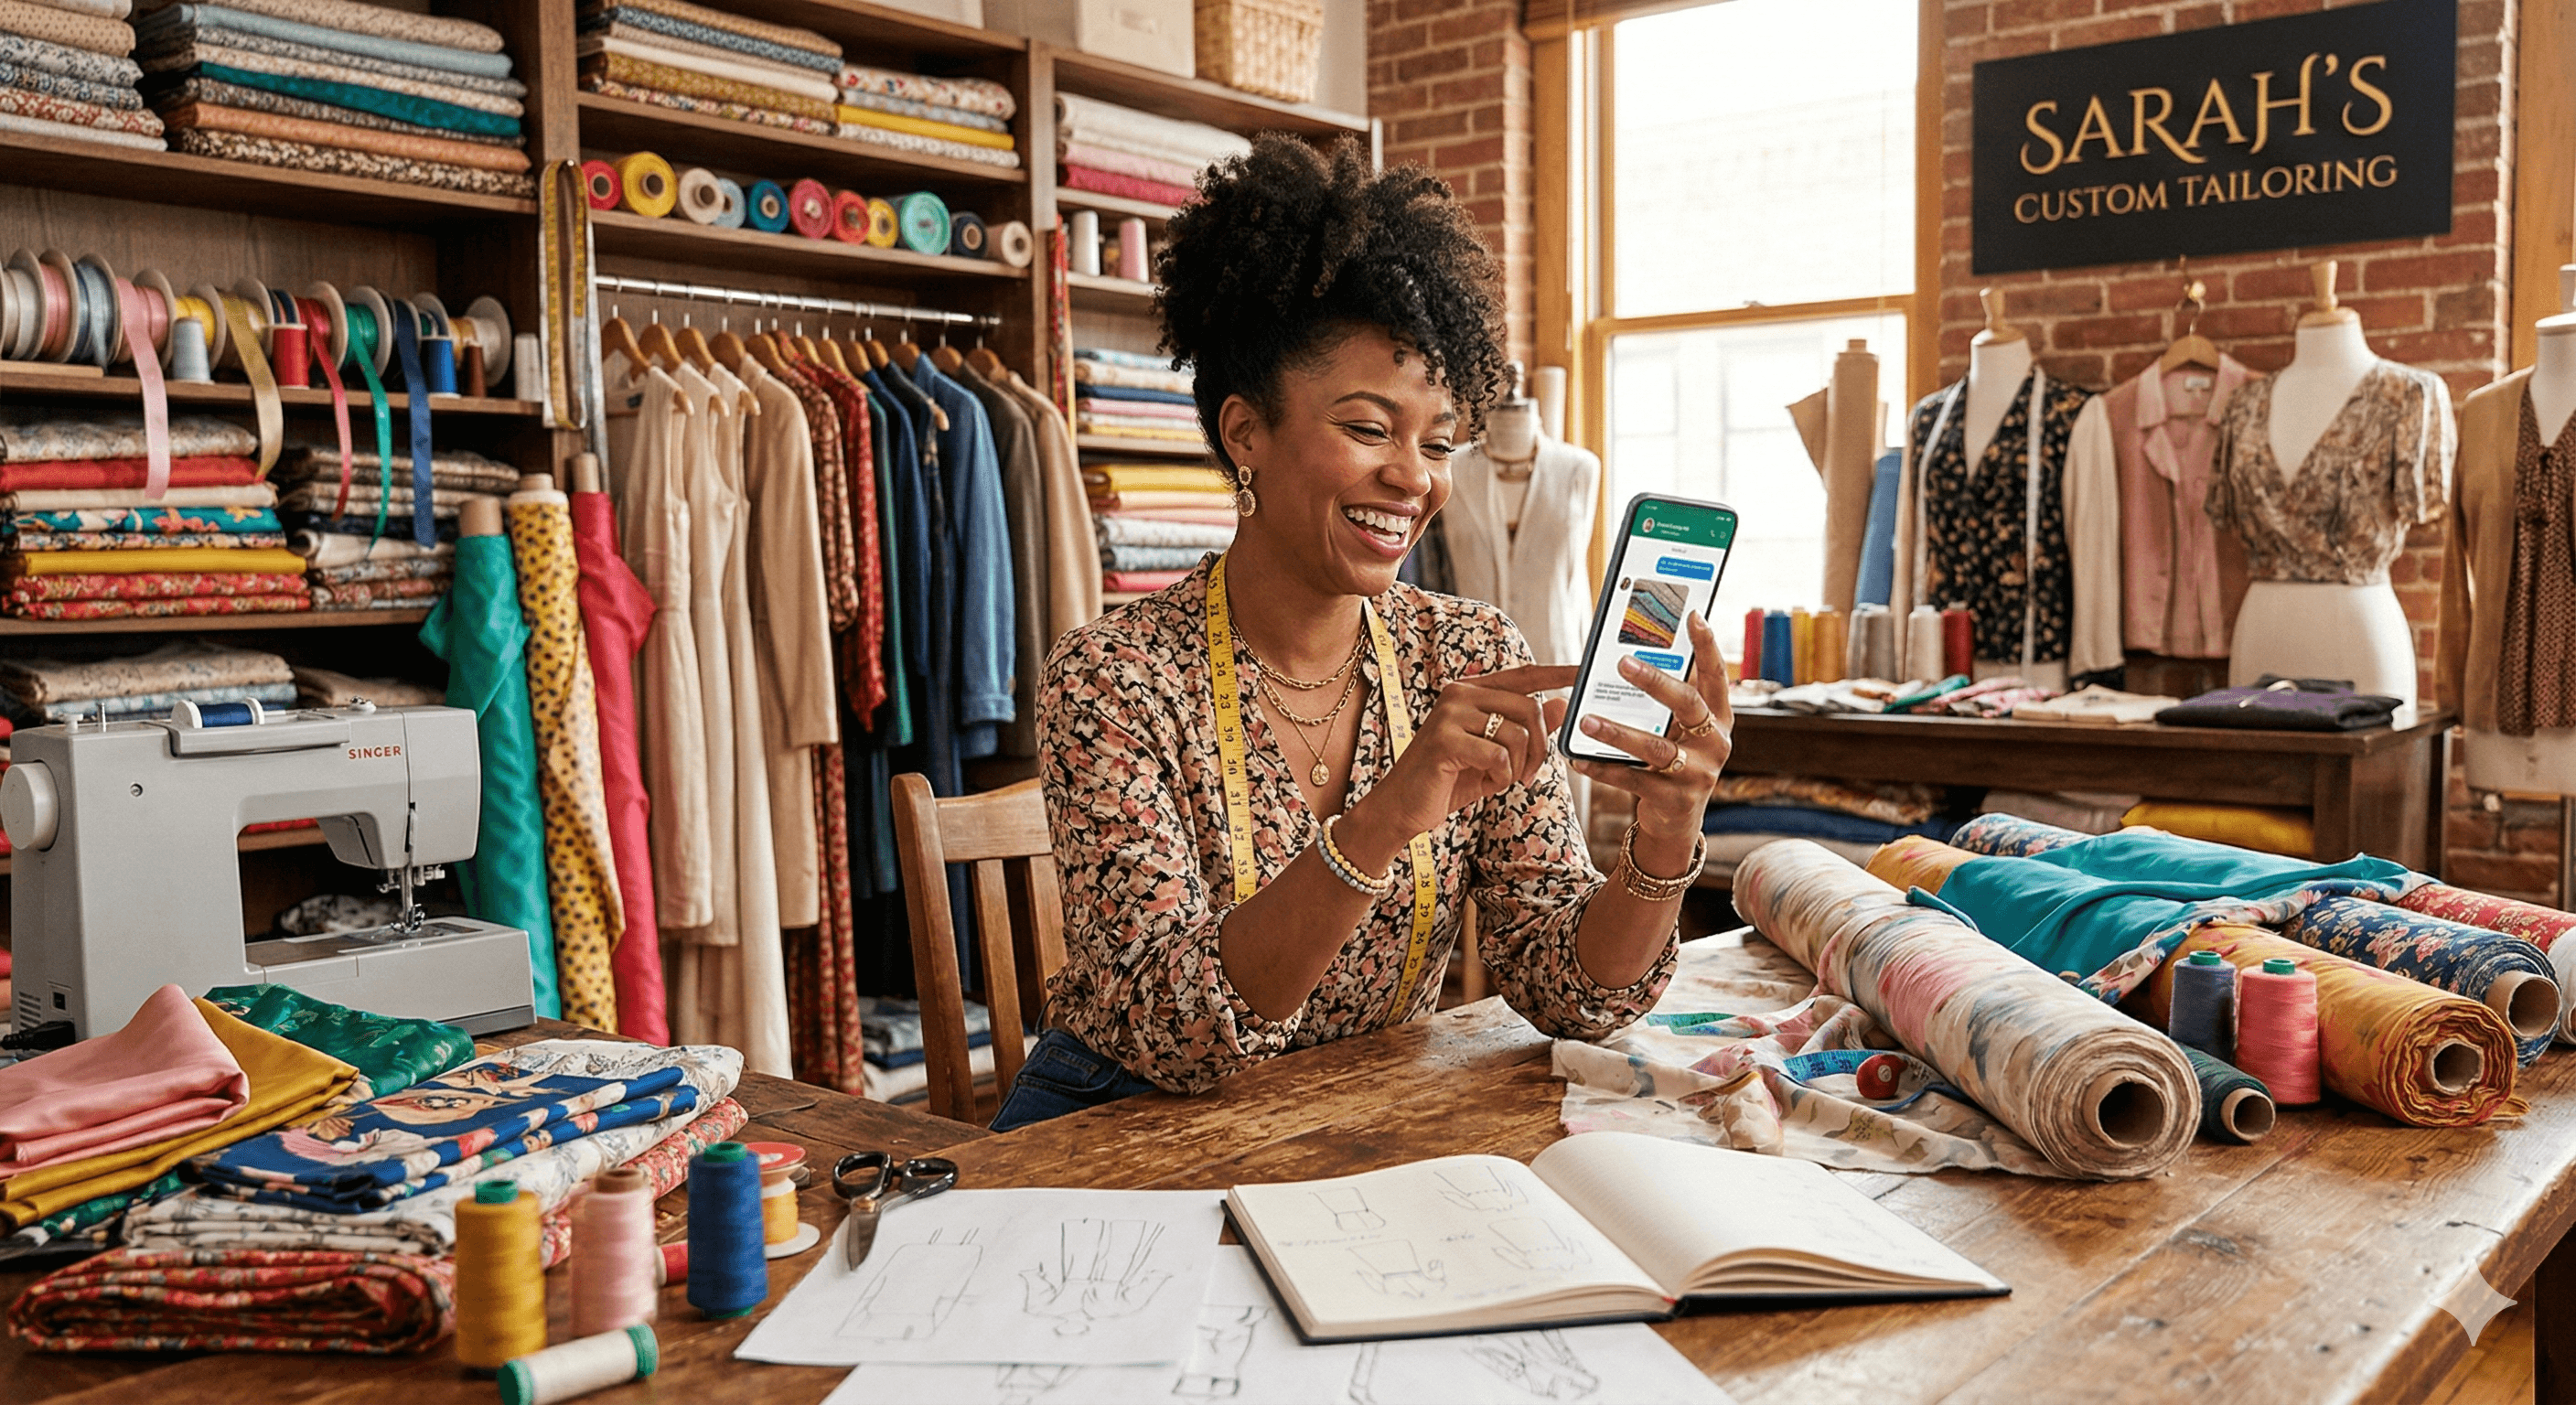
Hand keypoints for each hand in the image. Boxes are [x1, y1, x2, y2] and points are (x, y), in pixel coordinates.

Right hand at [1338, 662, 1576, 870]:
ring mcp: (1450, 714)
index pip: (1524, 675)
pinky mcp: (1445, 739)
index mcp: (1471, 691)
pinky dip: (1500, 777)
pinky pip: (1498, 756)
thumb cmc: (1448, 779)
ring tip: (1501, 779)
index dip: (1557, 673)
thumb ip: (1525, 729)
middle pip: (1529, 707)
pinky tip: (1486, 783)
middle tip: (1529, 774)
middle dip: (1539, 747)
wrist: (1402, 806)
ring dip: (1518, 767)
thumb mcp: (1495, 754)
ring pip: (1516, 734)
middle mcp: (1460, 694)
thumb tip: (1561, 704)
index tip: (1585, 669)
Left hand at [1570, 613, 1732, 843]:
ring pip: (1656, 747)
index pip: (1715, 677)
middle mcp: (1715, 744)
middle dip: (1656, 682)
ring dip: (1618, 732)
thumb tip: (1625, 660)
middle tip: (1623, 662)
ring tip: (1586, 720)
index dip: (1706, 646)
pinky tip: (1578, 758)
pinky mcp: (1675, 800)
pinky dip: (1603, 768)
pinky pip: (1634, 780)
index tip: (1693, 616)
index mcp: (1719, 719)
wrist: (1677, 822)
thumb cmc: (1673, 762)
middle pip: (1687, 705)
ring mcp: (1699, 774)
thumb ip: (1662, 703)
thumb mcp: (1677, 731)